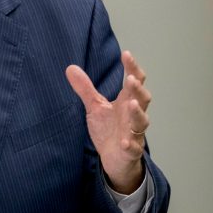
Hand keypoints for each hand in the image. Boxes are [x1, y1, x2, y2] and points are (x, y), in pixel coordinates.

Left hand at [65, 51, 150, 193]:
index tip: (126, 54)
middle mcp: (133, 115)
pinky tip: (124, 142)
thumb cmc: (109, 129)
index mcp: (126, 101)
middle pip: (142, 99)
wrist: (114, 159)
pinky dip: (130, 144)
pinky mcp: (130, 151)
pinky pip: (133, 148)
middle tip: (131, 79)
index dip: (132, 68)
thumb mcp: (95, 107)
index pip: (134, 81)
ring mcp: (134, 133)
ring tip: (130, 103)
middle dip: (138, 89)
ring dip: (137, 113)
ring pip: (141, 122)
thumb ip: (85, 88)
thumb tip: (70, 67)